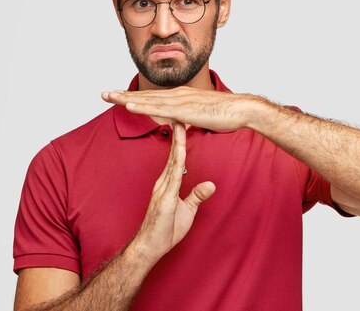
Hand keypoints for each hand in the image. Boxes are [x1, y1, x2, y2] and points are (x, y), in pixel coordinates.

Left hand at [102, 87, 264, 130]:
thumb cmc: (225, 113)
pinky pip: (158, 109)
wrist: (240, 109)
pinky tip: (128, 105)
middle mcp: (177, 95)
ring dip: (126, 98)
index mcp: (181, 97)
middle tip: (104, 93)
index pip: (153, 97)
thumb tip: (179, 122)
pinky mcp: (184, 110)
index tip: (118, 96)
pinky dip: (142, 106)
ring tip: (109, 97)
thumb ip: (187, 118)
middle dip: (123, 94)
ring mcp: (180, 101)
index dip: (135, 96)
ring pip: (148, 100)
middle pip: (145, 95)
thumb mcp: (200, 116)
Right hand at [131, 122, 215, 263]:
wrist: (149, 247)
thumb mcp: (188, 211)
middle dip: (178, 134)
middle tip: (182, 113)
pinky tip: (181, 153)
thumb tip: (211, 184)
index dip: (181, 141)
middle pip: (173, 153)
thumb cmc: (165, 230)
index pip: (176, 157)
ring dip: (177, 143)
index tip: (185, 124)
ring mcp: (162, 189)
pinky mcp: (164, 199)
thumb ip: (197, 196)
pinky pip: (173, 178)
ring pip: (172, 161)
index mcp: (168, 183)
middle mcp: (163, 182)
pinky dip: (177, 163)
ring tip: (180, 124)